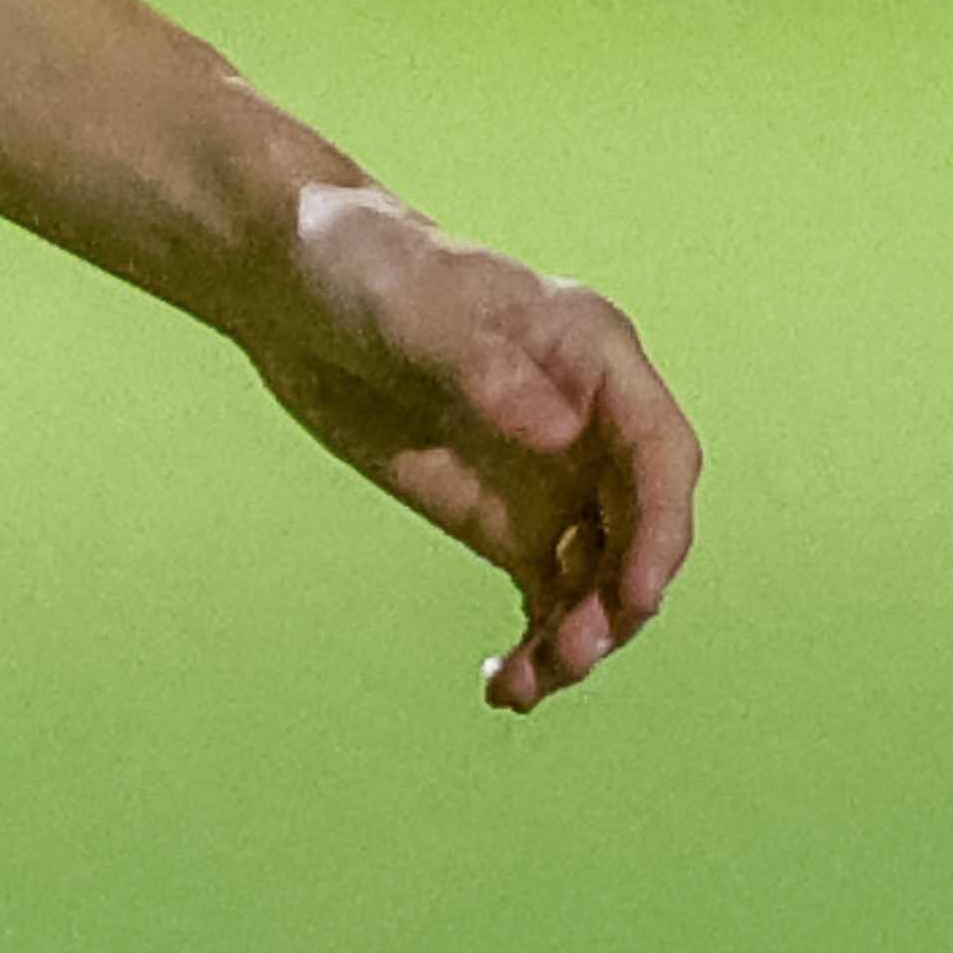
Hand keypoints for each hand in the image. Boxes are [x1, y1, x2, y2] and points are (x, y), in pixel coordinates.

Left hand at [227, 181, 696, 711]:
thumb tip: (563, 433)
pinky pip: (549, 597)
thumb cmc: (359, 266)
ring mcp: (555, 479)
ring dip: (581, 636)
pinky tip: (504, 686)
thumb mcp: (412, 309)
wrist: (291, 287)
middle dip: (621, 598)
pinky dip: (537, 646)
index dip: (661, 528)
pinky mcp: (509, 522)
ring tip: (528, 681)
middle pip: (642, 529)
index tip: (636, 595)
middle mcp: (591, 424)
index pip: (661, 453)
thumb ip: (485, 369)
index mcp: (594, 356)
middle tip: (571, 653)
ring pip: (601, 578)